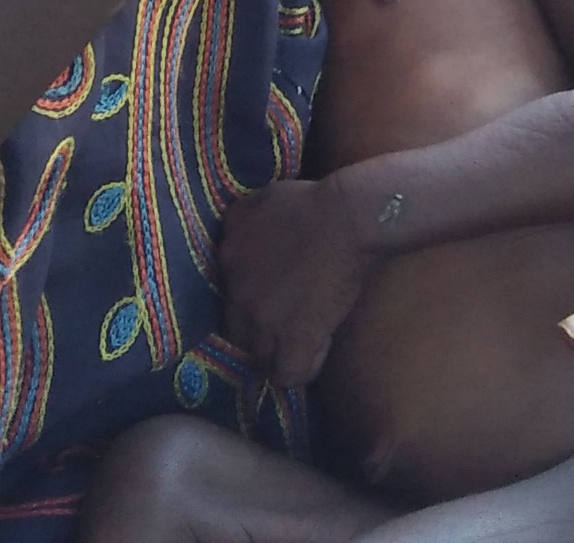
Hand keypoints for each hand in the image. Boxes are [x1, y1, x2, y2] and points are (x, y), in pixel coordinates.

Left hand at [215, 176, 375, 387]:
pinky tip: (317, 350)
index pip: (227, 295)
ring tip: (305, 340)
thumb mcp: (261, 200)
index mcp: (227, 259)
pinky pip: (288, 374)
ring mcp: (262, 322)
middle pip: (238, 332)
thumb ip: (240, 222)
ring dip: (280, 352)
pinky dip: (303, 369)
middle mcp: (236, 295)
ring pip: (260, 357)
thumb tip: (234, 233)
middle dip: (260, 331)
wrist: (346, 218)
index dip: (251, 299)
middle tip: (289, 321)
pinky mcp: (292, 340)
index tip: (273, 296)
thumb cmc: (311, 202)